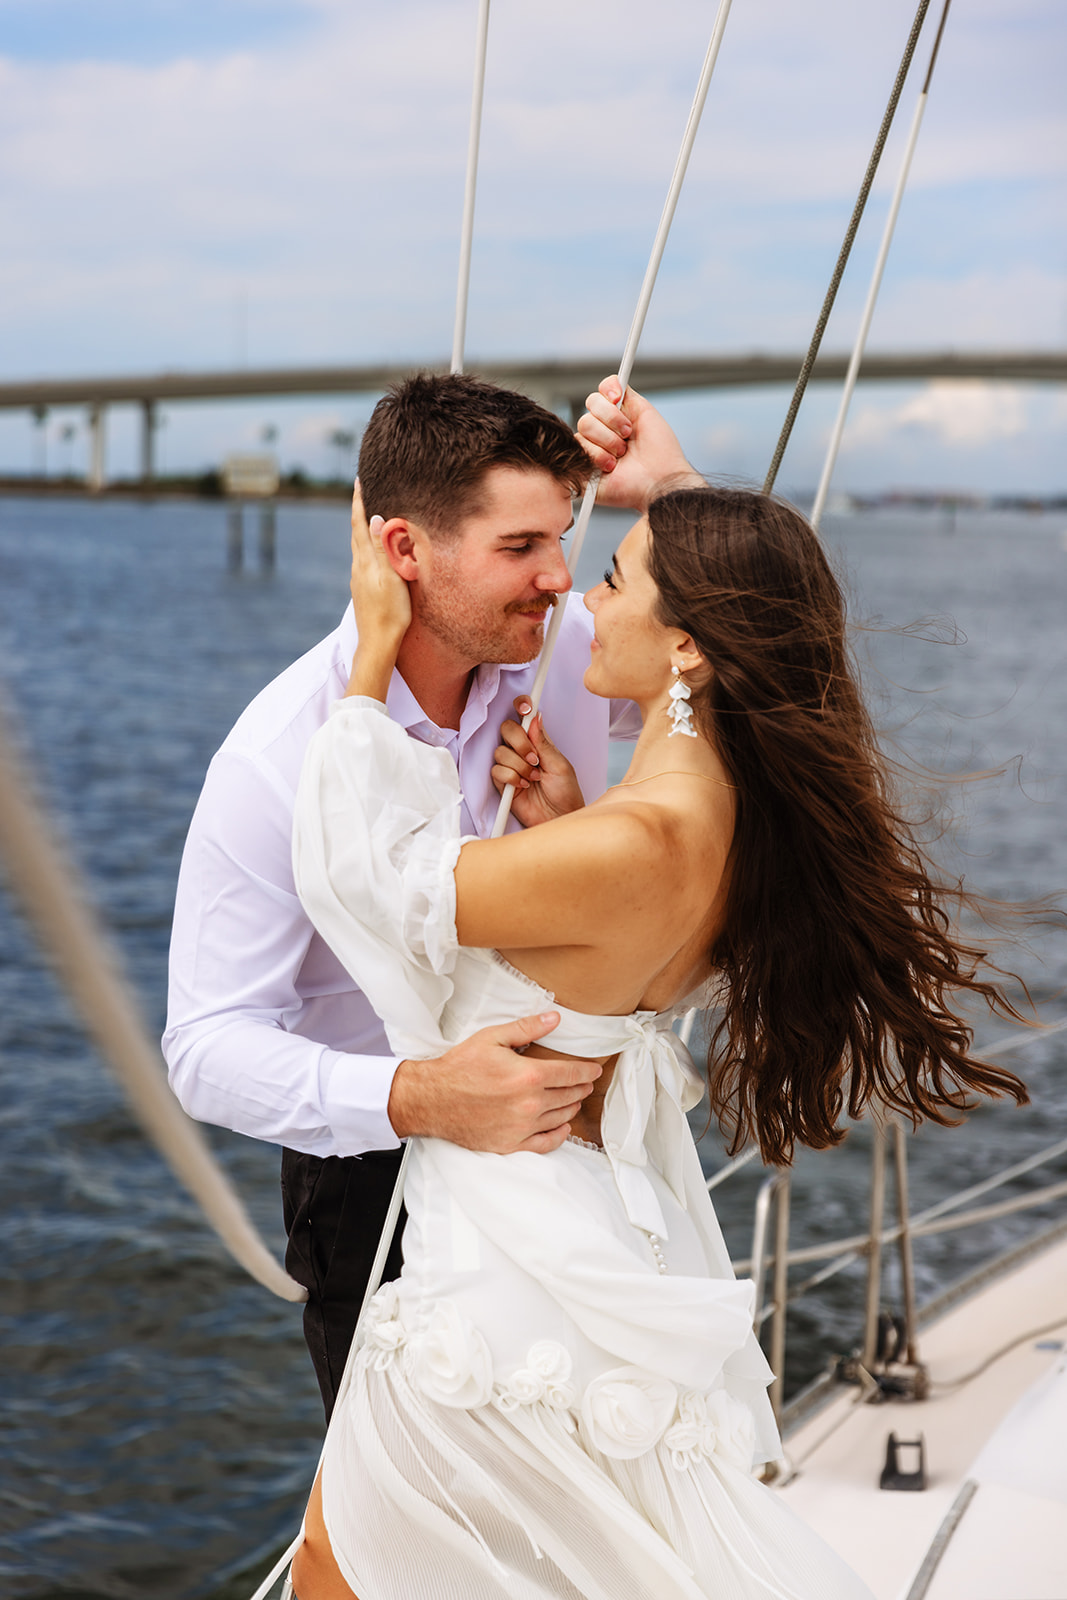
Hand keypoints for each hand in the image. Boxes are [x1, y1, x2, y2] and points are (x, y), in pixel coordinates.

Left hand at [346, 481, 411, 699]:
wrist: (377, 645)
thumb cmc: (390, 613)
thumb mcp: (391, 578)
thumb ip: (383, 548)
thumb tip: (376, 517)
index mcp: (365, 561)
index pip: (360, 524)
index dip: (358, 502)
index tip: (358, 481)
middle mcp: (358, 567)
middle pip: (356, 532)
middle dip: (359, 511)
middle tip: (362, 491)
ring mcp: (359, 579)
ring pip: (360, 546)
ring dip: (363, 528)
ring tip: (369, 515)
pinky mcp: (364, 590)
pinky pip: (365, 559)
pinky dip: (368, 546)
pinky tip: (375, 550)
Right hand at [387, 1011, 602, 1153]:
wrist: (432, 1099)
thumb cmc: (460, 1066)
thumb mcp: (492, 1038)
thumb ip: (527, 1028)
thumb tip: (555, 1018)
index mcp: (528, 1076)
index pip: (570, 1074)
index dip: (586, 1071)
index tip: (595, 1070)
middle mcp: (530, 1104)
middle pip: (569, 1096)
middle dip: (581, 1088)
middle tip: (586, 1083)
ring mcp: (521, 1127)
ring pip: (560, 1118)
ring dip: (572, 1108)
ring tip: (575, 1100)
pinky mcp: (510, 1144)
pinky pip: (545, 1143)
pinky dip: (559, 1136)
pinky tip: (563, 1127)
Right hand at [491, 696, 584, 826]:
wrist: (559, 817)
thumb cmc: (565, 792)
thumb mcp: (560, 765)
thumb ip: (544, 743)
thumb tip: (535, 718)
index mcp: (538, 740)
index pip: (524, 716)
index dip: (521, 706)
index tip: (526, 709)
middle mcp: (522, 749)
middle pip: (506, 729)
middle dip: (519, 743)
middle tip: (534, 758)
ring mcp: (511, 765)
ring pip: (500, 752)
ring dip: (519, 766)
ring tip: (534, 778)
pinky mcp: (502, 782)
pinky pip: (496, 770)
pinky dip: (512, 778)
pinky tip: (524, 786)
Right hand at [576, 375, 702, 510]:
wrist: (660, 481)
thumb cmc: (661, 454)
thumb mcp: (647, 415)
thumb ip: (628, 396)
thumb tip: (616, 382)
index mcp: (617, 418)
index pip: (601, 393)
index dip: (607, 391)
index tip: (618, 397)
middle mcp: (602, 432)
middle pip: (589, 405)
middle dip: (612, 419)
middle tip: (628, 434)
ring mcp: (591, 449)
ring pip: (584, 425)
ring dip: (608, 440)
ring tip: (622, 455)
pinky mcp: (582, 467)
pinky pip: (578, 447)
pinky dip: (598, 456)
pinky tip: (612, 467)